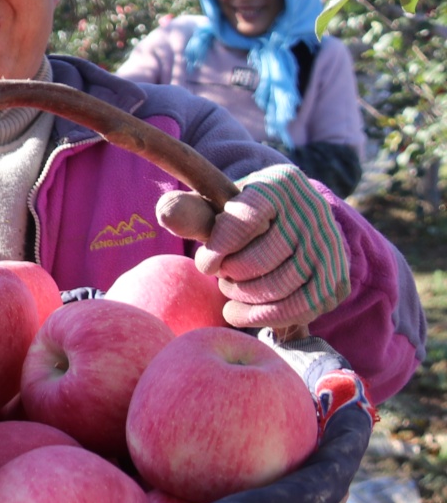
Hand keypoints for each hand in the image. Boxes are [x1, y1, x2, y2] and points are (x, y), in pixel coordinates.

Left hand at [155, 164, 349, 328]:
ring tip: (230, 290)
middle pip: (261, 259)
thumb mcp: (212, 208)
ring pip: (281, 286)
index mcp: (279, 184)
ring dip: (244, 298)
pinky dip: (264, 318)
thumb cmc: (237, 218)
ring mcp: (330, 246)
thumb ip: (190, 211)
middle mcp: (313, 211)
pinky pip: (301, 308)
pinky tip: (240, 313)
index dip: (218, 249)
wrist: (283, 229)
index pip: (244, 221)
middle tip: (222, 275)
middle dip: (231, 275)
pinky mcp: (336, 278)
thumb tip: (166, 211)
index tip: (206, 264)